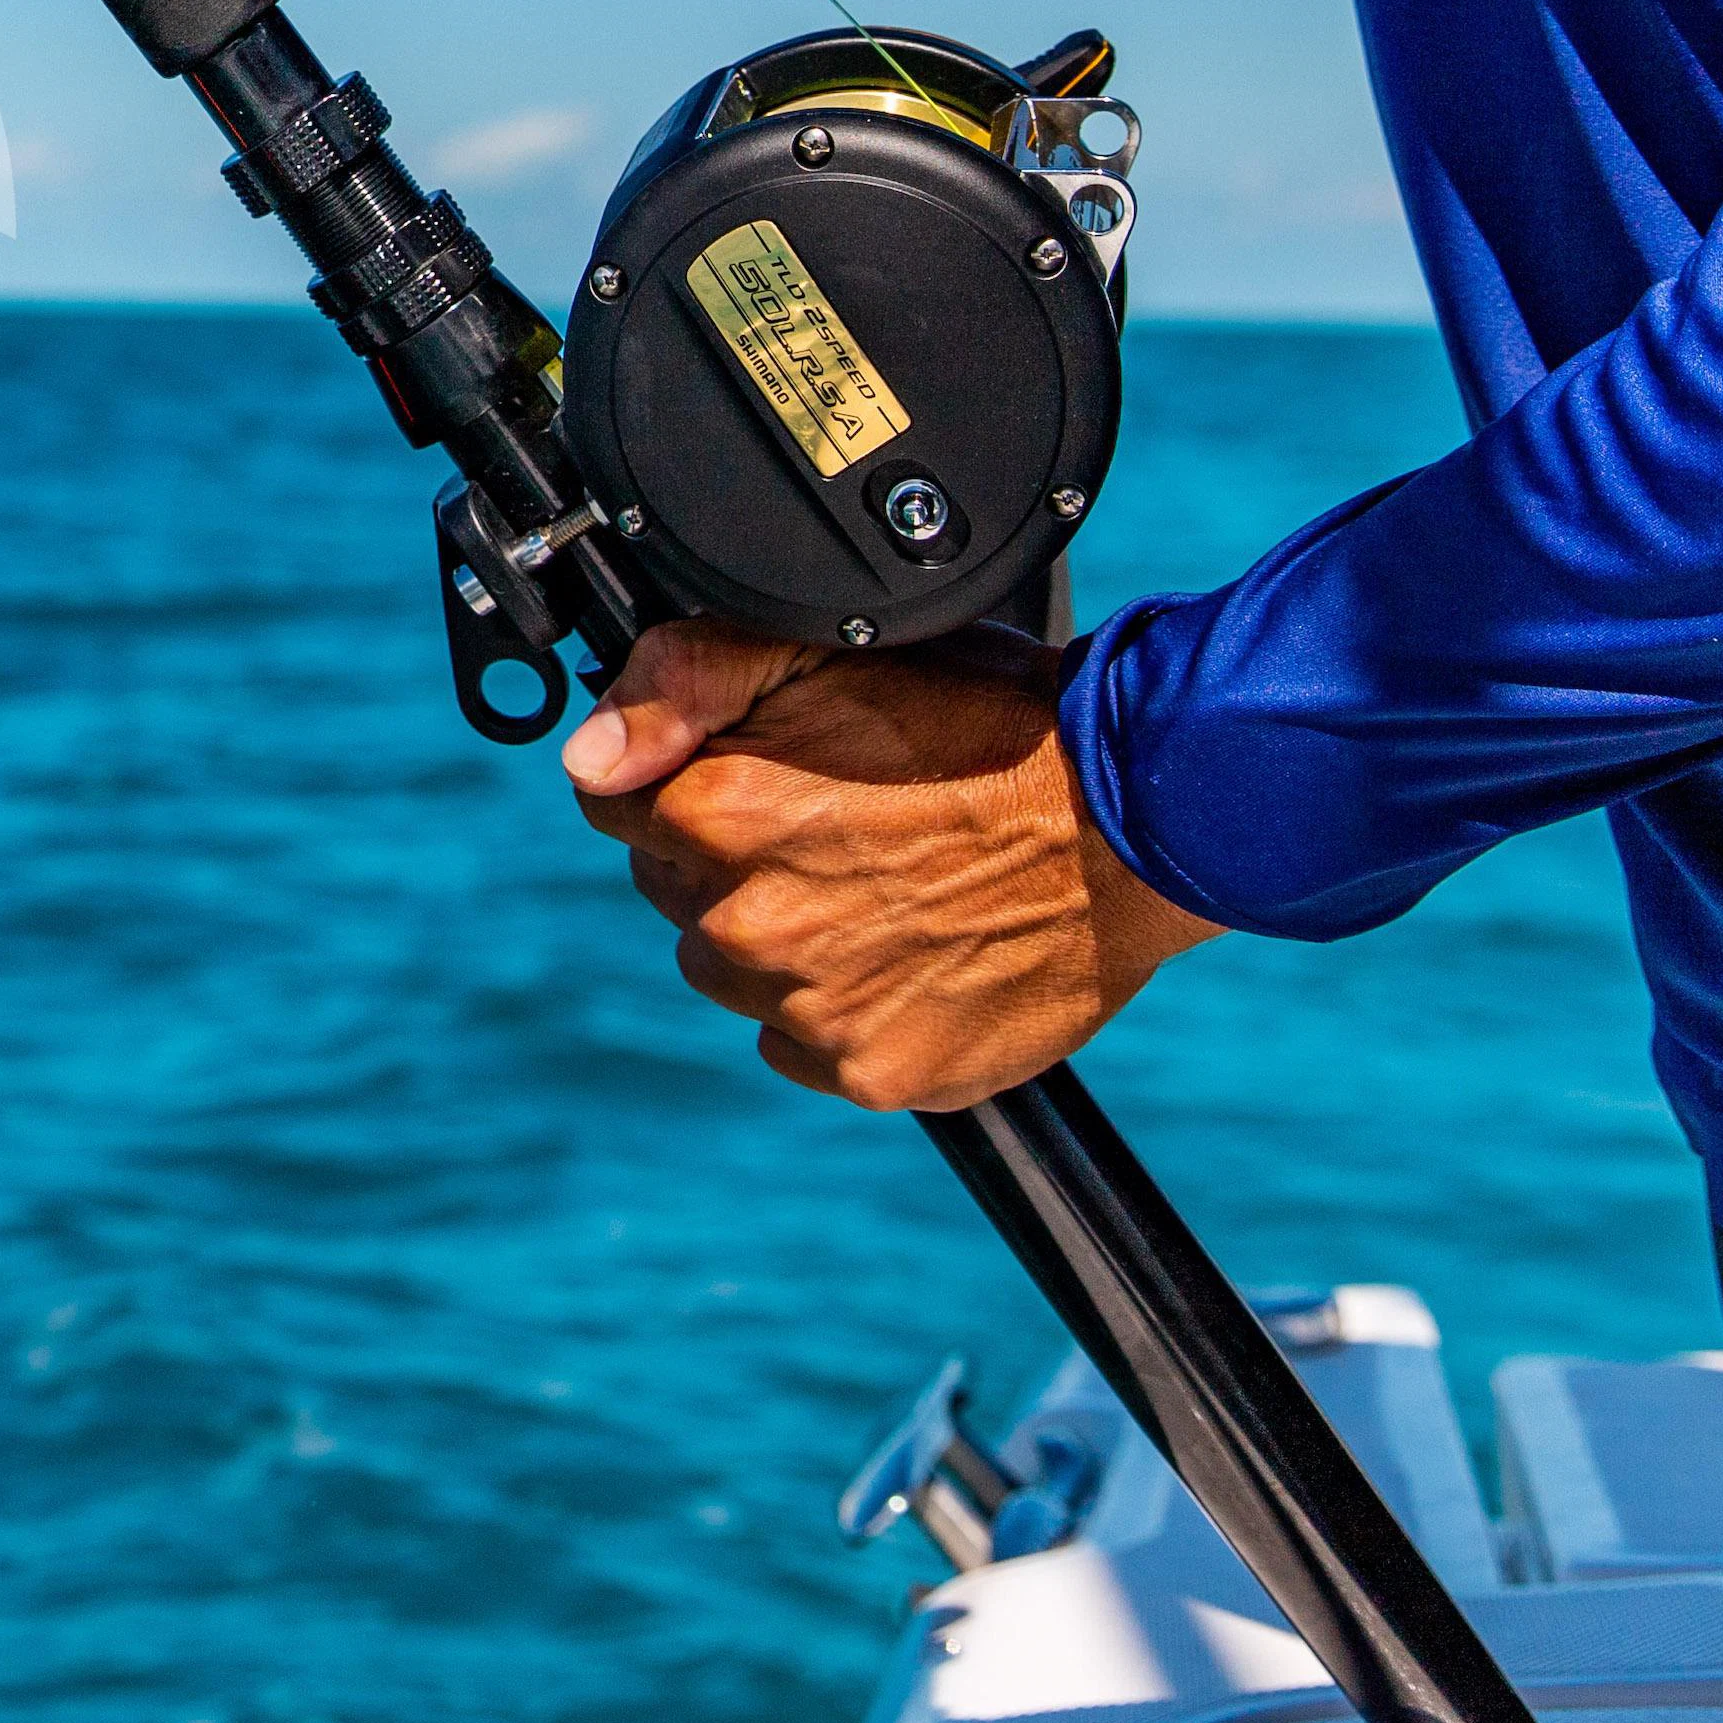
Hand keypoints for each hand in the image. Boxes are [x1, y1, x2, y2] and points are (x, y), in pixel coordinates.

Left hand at [562, 620, 1218, 1112]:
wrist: (1133, 822)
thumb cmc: (987, 724)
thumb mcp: (829, 649)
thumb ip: (683, 678)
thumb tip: (590, 753)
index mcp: (720, 813)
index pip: (617, 804)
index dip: (679, 778)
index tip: (762, 772)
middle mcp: (751, 923)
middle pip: (678, 893)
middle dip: (734, 858)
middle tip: (840, 825)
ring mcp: (813, 1008)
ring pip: (737, 973)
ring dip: (783, 938)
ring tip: (880, 888)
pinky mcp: (874, 1073)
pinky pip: (804, 1046)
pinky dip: (841, 1008)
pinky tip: (906, 954)